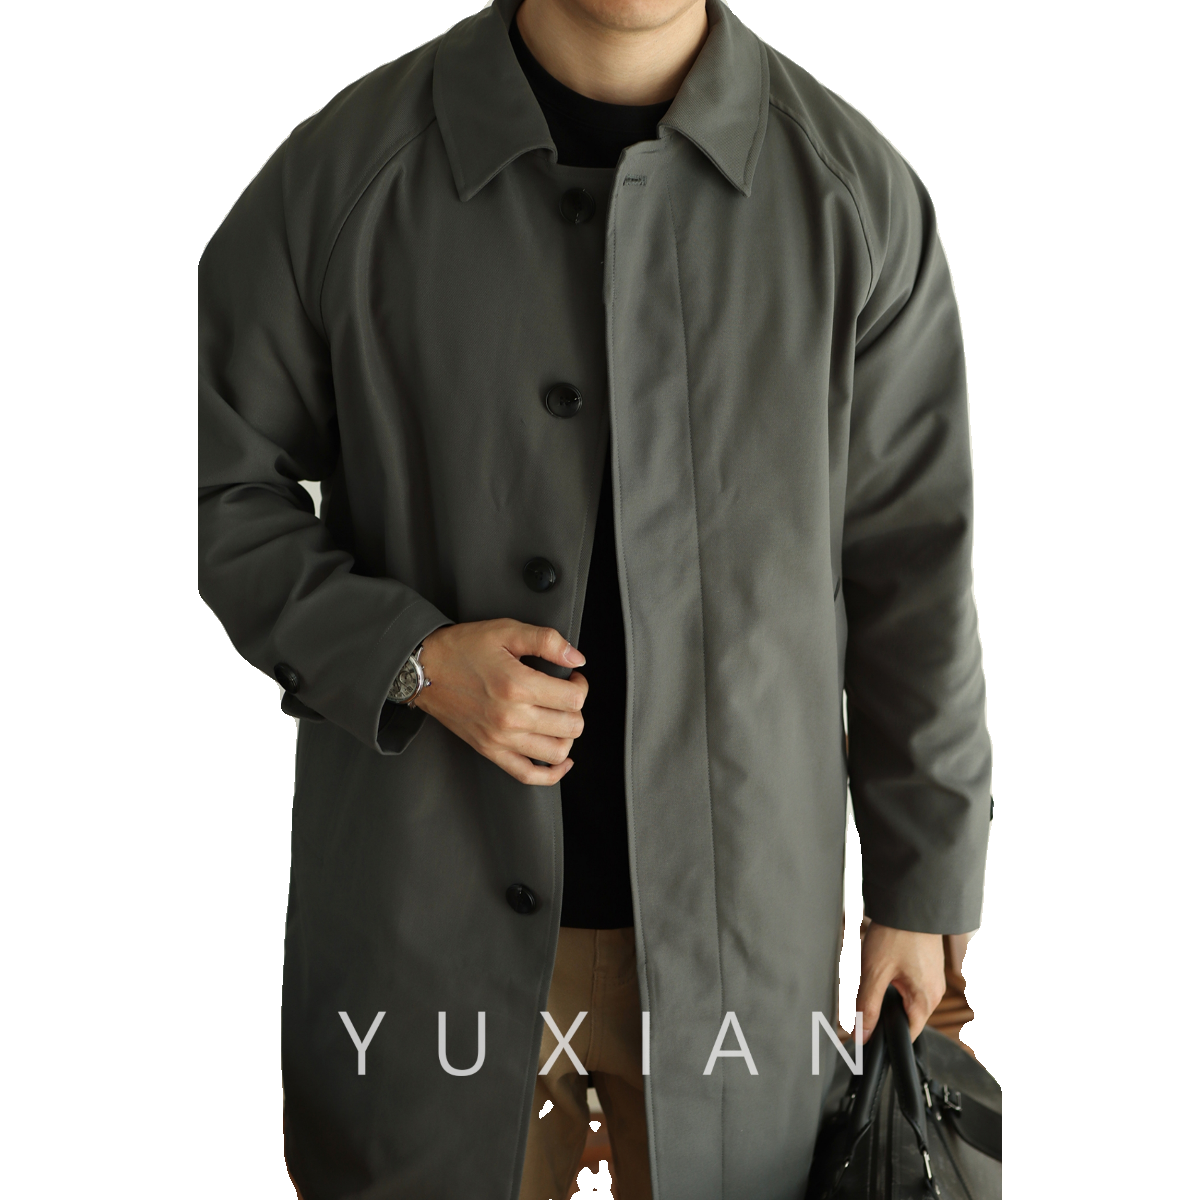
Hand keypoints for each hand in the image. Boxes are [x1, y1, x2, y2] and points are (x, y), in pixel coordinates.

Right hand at [414, 620, 587, 785]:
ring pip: (556, 753)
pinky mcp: (490, 751)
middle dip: (577, 709)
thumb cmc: (462, 648)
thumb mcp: (506, 630)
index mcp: (517, 685)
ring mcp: (500, 739)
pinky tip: (560, 760)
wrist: (424, 670)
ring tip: (558, 718)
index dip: (580, 686)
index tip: (573, 678)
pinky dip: (551, 774)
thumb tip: (577, 658)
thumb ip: (546, 641)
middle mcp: (511, 717)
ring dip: (567, 736)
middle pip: (571, 727)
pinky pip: (528, 775)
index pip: (574, 699)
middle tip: (566, 695)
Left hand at [856, 920, 945, 1042]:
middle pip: (904, 1016)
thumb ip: (867, 1006)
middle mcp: (933, 992)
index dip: (884, 1036)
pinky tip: (883, 962)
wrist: (910, 902)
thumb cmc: (896, 934)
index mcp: (925, 1000)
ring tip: (874, 971)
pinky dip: (893, 978)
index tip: (865, 1030)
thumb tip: (861, 1035)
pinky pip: (908, 983)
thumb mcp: (874, 972)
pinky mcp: (926, 965)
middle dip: (882, 1009)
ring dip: (886, 991)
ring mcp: (932, 978)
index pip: (906, 1035)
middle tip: (865, 989)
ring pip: (904, 998)